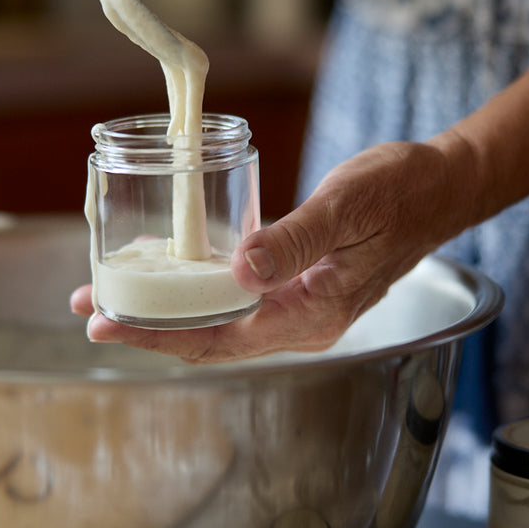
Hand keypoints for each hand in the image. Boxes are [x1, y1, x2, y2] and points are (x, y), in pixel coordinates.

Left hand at [70, 137, 479, 362]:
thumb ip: (296, 239)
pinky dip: (194, 288)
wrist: (440, 188)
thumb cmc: (400, 192)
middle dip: (147, 327)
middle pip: (210, 338)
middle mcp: (301, 321)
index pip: (220, 339)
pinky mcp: (296, 285)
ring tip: (112, 292)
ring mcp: (299, 306)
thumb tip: (242, 270)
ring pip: (219, 320)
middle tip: (89, 307)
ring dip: (165, 309)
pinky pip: (235, 298)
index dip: (158, 336)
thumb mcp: (346, 207)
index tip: (106, 325)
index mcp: (313, 314)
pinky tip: (166, 271)